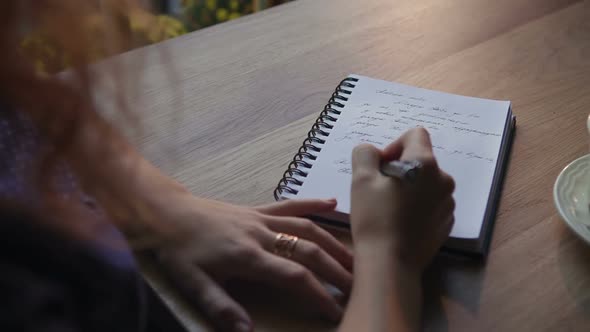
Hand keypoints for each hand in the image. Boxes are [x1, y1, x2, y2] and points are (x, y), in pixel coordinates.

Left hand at [153, 196, 352, 331]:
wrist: (166, 212)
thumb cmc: (178, 249)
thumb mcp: (192, 283)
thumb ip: (220, 307)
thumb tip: (246, 331)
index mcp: (247, 256)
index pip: (294, 276)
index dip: (318, 294)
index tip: (336, 311)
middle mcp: (261, 234)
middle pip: (309, 250)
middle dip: (336, 269)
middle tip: (358, 286)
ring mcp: (262, 218)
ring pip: (306, 227)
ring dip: (333, 242)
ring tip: (355, 258)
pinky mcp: (257, 208)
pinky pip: (290, 204)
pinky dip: (313, 203)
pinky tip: (333, 203)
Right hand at [350, 128, 454, 271]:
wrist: (390, 263)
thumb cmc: (374, 218)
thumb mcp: (360, 179)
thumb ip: (366, 153)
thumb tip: (375, 153)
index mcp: (425, 163)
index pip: (415, 134)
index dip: (394, 145)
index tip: (380, 167)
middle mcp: (443, 179)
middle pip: (420, 160)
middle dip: (400, 169)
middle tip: (380, 190)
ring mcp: (448, 202)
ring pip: (426, 183)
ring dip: (410, 188)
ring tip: (390, 209)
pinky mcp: (446, 222)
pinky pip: (431, 203)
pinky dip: (417, 206)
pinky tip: (401, 223)